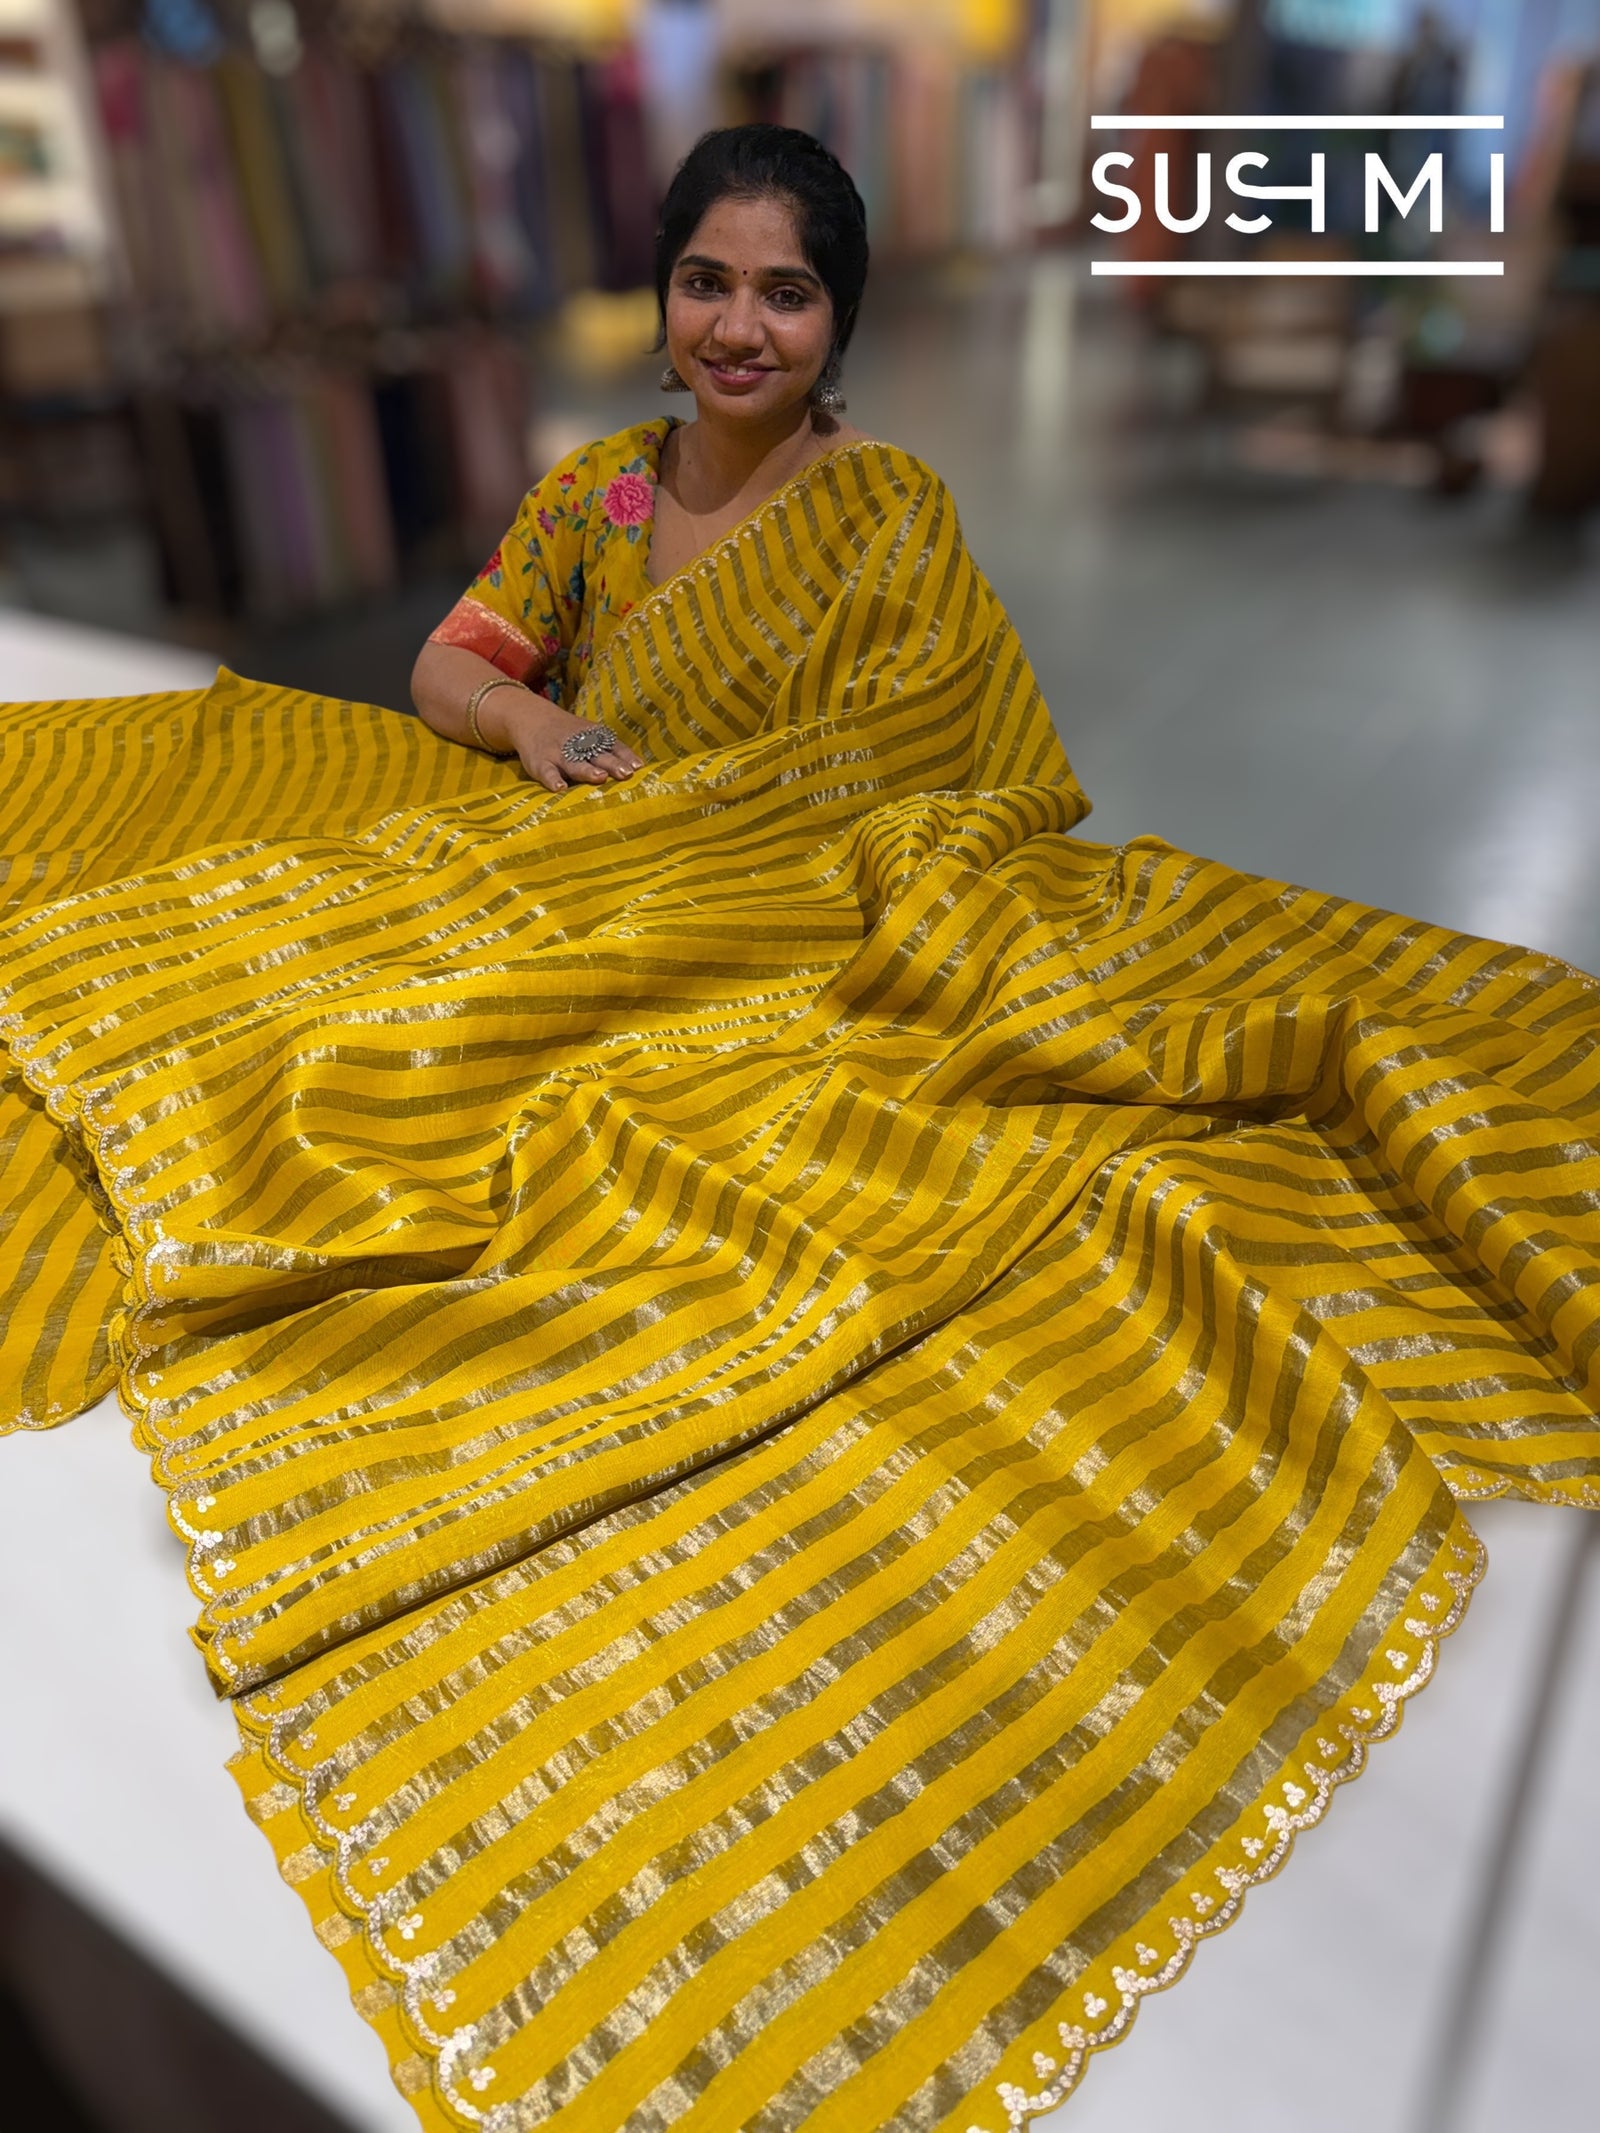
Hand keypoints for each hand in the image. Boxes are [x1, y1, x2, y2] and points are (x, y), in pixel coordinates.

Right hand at [479, 689, 644, 792]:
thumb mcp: (591, 735)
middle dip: (611, 763)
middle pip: (597, 754)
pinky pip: (547, 772)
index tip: (638, 768)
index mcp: (592, 737)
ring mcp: (558, 753)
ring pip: (574, 763)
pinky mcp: (540, 763)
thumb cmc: (570, 734)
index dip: (624, 756)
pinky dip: (552, 779)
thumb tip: (640, 767)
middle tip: (625, 773)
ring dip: (587, 770)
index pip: (612, 745)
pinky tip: (560, 788)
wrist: (532, 720)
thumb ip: (613, 750)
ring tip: (600, 777)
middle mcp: (577, 744)